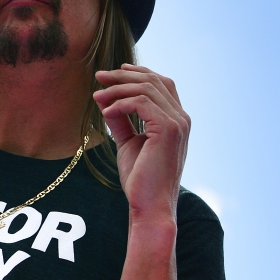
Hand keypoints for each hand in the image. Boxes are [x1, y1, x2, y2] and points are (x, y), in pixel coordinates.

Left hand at [93, 64, 189, 220]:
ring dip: (118, 89)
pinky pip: (141, 103)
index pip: (162, 84)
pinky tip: (105, 112)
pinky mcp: (168, 130)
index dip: (138, 74)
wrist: (150, 205)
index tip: (112, 74)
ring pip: (147, 88)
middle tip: (99, 76)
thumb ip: (121, 121)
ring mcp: (178, 123)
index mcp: (176, 121)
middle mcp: (181, 119)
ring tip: (97, 95)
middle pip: (154, 81)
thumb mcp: (128, 143)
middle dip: (124, 75)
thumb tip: (105, 100)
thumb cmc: (141, 180)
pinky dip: (120, 103)